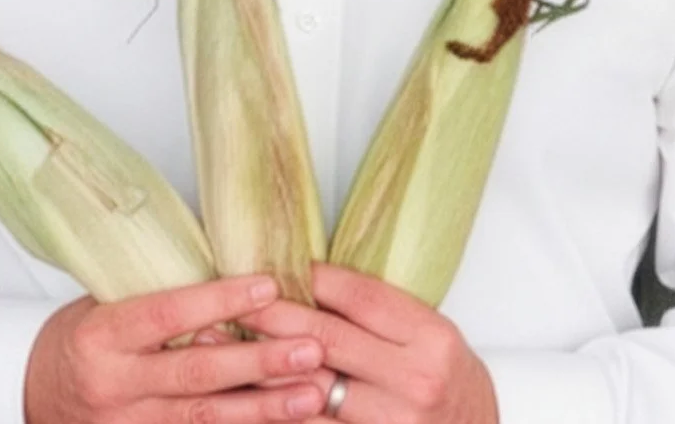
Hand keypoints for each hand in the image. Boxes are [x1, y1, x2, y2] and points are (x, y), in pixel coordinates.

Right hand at [23, 274, 325, 423]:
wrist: (35, 392)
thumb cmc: (84, 335)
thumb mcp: (108, 302)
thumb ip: (163, 292)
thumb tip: (232, 260)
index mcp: (102, 335)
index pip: (168, 314)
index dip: (220, 300)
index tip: (270, 286)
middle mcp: (114, 385)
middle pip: (195, 374)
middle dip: (258, 362)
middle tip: (310, 348)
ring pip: (204, 419)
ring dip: (263, 408)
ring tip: (312, 395)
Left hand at [241, 264, 499, 423]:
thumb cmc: (451, 383)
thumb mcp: (432, 336)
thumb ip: (382, 314)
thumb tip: (313, 283)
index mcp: (431, 338)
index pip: (360, 297)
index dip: (314, 279)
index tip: (277, 267)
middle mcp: (414, 379)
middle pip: (328, 339)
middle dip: (274, 316)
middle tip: (234, 300)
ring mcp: (392, 422)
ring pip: (311, 390)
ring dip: (262, 368)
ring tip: (223, 346)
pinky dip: (279, 411)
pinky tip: (247, 398)